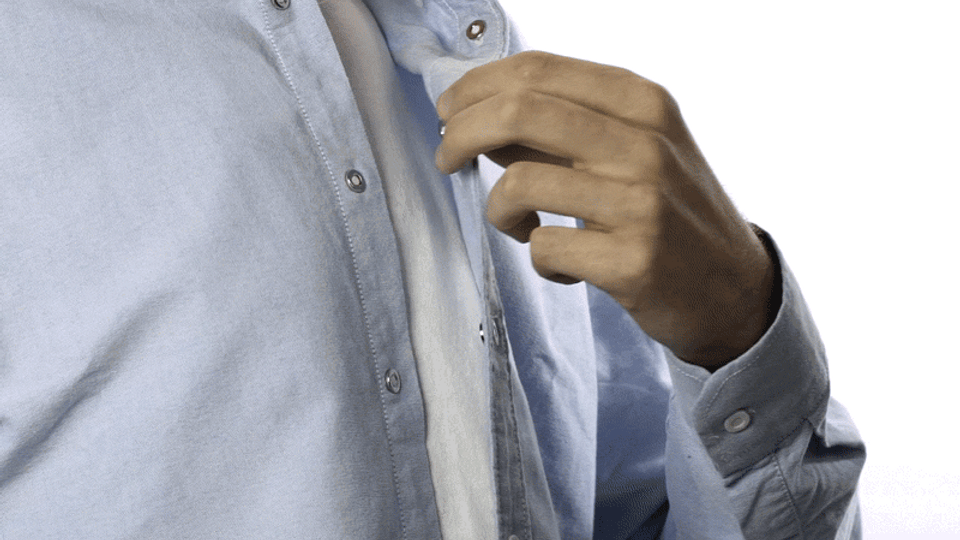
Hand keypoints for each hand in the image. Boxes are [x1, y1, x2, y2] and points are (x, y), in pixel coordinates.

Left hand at [435, 51, 777, 369]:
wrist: (733, 287)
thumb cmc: (668, 211)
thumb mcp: (630, 149)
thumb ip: (562, 127)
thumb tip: (476, 112)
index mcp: (643, 101)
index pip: (538, 69)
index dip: (477, 85)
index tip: (449, 111)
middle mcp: (646, 143)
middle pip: (520, 111)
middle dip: (461, 133)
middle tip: (446, 158)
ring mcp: (642, 202)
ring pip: (519, 183)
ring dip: (500, 210)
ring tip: (520, 226)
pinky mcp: (633, 260)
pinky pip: (544, 248)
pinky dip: (540, 259)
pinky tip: (565, 265)